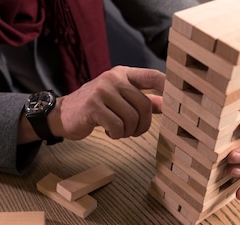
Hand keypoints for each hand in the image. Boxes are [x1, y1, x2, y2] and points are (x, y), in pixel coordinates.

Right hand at [49, 66, 164, 139]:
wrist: (63, 114)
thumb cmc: (96, 107)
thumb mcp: (120, 100)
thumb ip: (143, 100)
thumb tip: (167, 104)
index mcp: (124, 74)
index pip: (153, 76)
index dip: (168, 87)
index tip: (177, 100)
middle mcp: (114, 78)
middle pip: (145, 106)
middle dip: (143, 126)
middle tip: (133, 132)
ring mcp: (102, 90)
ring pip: (131, 119)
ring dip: (128, 132)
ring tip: (118, 131)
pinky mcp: (92, 106)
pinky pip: (117, 127)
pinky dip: (116, 135)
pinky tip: (108, 131)